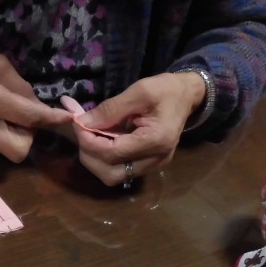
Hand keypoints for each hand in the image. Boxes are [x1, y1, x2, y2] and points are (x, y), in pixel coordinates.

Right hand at [0, 50, 73, 161]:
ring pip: (10, 152)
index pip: (28, 116)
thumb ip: (21, 87)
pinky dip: (5, 136)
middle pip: (20, 148)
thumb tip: (38, 107)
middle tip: (25, 118)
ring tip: (9, 117)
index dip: (50, 119)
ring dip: (18, 137)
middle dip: (30, 136)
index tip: (66, 118)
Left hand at [73, 72, 204, 185]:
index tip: (77, 122)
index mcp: (157, 140)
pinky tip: (101, 139)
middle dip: (89, 154)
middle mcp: (155, 159)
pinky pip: (118, 170)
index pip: (112, 153)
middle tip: (82, 131)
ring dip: (94, 158)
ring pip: (112, 176)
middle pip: (110, 174)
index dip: (89, 140)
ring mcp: (152, 166)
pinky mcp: (147, 165)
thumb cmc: (166, 90)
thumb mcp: (140, 90)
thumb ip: (110, 108)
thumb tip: (82, 122)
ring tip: (91, 135)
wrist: (187, 96)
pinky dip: (103, 158)